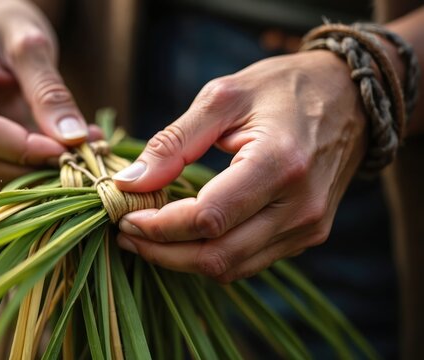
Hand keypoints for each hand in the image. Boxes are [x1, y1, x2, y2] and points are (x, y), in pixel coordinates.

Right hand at [0, 0, 98, 188]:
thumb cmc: (4, 24)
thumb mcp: (30, 44)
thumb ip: (49, 91)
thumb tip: (73, 139)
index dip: (25, 149)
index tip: (68, 149)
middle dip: (33, 167)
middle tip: (82, 156)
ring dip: (34, 173)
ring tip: (78, 153)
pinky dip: (29, 170)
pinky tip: (61, 154)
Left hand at [113, 51, 366, 282]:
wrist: (349, 98)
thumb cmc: (282, 88)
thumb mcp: (222, 97)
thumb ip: (173, 142)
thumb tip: (130, 181)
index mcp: (279, 164)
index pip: (208, 218)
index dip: (159, 226)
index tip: (125, 215)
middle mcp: (299, 206)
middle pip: (217, 256)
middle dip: (162, 251)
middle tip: (126, 233)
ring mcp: (308, 226)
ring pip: (231, 268)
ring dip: (182, 259)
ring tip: (148, 237)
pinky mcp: (307, 235)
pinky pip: (249, 261)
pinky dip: (210, 255)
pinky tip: (185, 236)